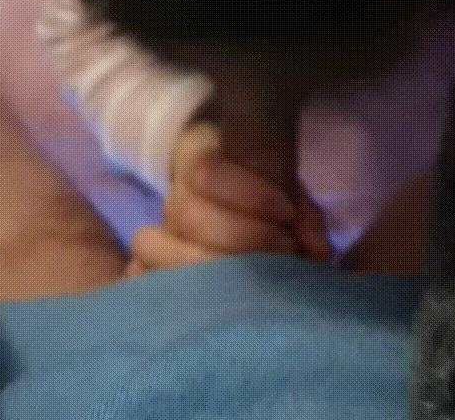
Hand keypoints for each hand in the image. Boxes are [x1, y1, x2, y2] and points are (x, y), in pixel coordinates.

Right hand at [126, 120, 329, 274]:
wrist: (222, 185)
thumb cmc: (258, 186)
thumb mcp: (282, 182)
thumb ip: (301, 210)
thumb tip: (317, 251)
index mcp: (196, 157)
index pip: (206, 171)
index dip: (250, 194)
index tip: (287, 211)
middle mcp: (170, 195)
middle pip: (189, 215)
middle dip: (245, 236)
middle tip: (286, 247)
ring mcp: (156, 231)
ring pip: (157, 248)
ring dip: (214, 266)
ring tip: (259, 274)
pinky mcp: (148, 264)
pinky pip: (137, 276)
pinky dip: (168, 287)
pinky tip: (212, 296)